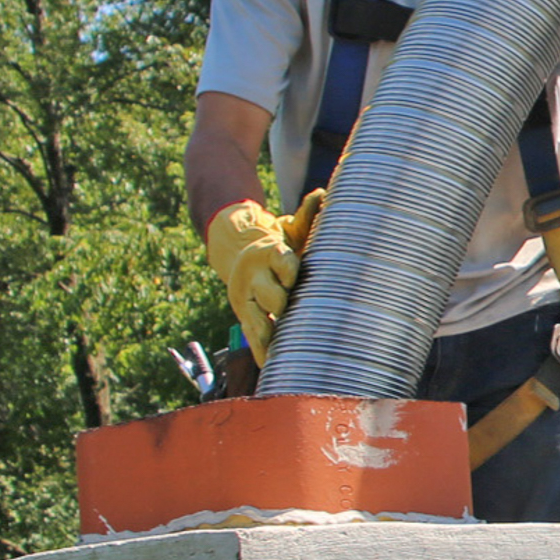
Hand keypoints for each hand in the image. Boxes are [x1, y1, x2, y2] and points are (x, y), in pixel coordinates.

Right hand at [206, 188, 324, 365]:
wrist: (238, 251)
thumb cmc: (279, 246)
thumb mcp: (291, 231)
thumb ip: (306, 217)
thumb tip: (321, 194)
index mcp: (270, 253)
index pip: (280, 261)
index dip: (287, 269)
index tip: (293, 277)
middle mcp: (255, 277)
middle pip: (268, 294)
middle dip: (279, 304)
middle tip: (290, 313)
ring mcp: (247, 299)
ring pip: (256, 319)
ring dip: (268, 334)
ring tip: (279, 351)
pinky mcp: (243, 315)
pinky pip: (251, 337)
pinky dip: (259, 351)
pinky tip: (268, 366)